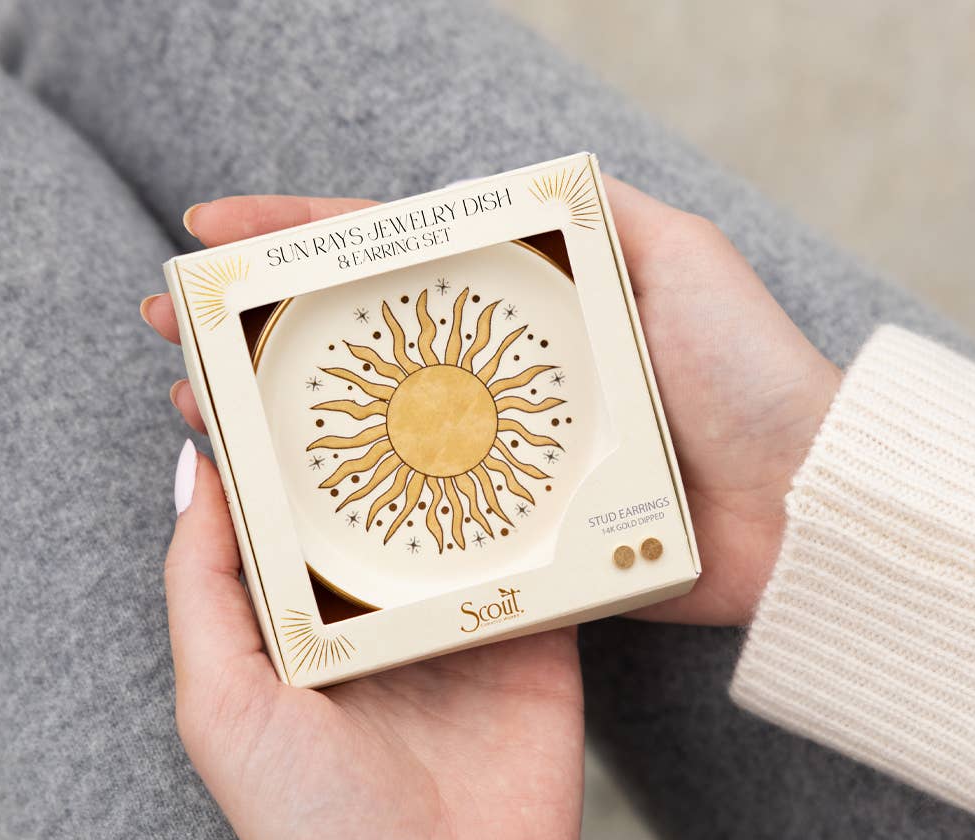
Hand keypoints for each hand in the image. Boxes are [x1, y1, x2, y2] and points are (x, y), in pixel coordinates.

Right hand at [147, 183, 839, 628]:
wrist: (801, 506)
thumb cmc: (751, 376)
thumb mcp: (682, 259)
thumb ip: (604, 213)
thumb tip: (527, 176)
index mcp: (528, 306)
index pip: (396, 256)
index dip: (300, 239)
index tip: (210, 236)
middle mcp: (501, 378)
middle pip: (361, 345)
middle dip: (262, 337)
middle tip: (173, 337)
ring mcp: (503, 455)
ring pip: (373, 431)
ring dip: (284, 422)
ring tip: (200, 415)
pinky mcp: (520, 527)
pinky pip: (422, 511)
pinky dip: (355, 506)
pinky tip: (289, 503)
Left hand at [147, 198, 583, 839]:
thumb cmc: (312, 823)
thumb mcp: (220, 703)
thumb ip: (205, 587)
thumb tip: (197, 471)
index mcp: (309, 616)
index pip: (294, 503)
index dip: (282, 432)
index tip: (277, 352)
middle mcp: (385, 607)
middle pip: (386, 494)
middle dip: (385, 420)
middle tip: (387, 333)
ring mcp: (465, 616)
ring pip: (464, 510)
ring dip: (467, 448)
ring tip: (470, 364)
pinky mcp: (535, 637)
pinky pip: (538, 555)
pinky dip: (540, 504)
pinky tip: (543, 439)